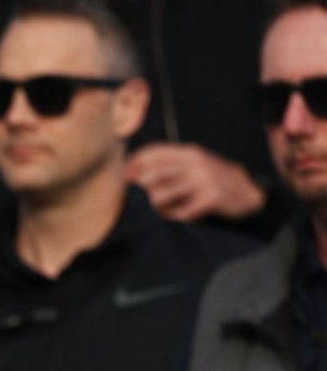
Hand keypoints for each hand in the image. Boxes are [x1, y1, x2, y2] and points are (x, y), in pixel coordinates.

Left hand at [126, 143, 266, 222]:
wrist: (248, 191)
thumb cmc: (210, 180)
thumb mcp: (192, 165)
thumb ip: (167, 165)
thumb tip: (127, 173)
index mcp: (188, 152)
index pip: (152, 151)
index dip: (132, 164)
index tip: (122, 177)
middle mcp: (195, 162)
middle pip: (152, 175)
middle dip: (137, 190)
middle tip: (132, 201)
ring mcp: (204, 179)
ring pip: (161, 195)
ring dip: (153, 208)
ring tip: (157, 212)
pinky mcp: (212, 196)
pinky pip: (180, 212)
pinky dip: (173, 218)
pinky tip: (174, 219)